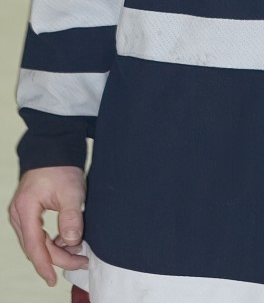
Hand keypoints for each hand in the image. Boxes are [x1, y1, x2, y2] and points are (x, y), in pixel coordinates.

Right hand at [8, 166, 87, 286]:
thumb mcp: (71, 191)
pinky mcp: (28, 212)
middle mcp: (19, 214)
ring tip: (77, 252)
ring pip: (36, 242)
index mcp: (25, 210)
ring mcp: (21, 214)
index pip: (35, 246)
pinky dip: (51, 241)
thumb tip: (71, 241)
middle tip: (80, 261)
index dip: (46, 265)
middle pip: (35, 247)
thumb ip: (71, 217)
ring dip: (55, 250)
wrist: (54, 149)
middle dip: (57, 258)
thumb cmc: (61, 167)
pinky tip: (67, 242)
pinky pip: (37, 234)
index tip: (54, 279)